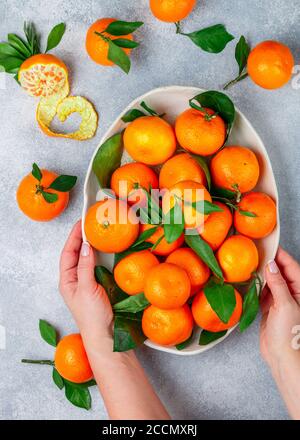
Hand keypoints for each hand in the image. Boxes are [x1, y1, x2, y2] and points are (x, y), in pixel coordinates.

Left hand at [59, 221, 169, 419]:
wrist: (106, 336)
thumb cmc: (92, 317)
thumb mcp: (86, 289)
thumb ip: (85, 267)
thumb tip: (87, 246)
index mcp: (67, 281)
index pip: (68, 253)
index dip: (74, 237)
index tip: (81, 223)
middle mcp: (76, 280)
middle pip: (76, 254)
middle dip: (82, 238)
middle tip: (91, 223)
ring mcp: (88, 282)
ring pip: (88, 259)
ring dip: (92, 245)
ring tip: (99, 232)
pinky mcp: (100, 285)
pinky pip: (98, 266)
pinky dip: (101, 256)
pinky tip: (108, 250)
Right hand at [260, 246, 299, 418]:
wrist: (283, 357)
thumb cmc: (289, 333)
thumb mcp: (284, 304)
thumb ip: (278, 283)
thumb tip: (270, 264)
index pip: (290, 266)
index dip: (279, 254)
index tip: (266, 243)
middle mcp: (291, 293)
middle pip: (279, 271)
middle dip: (267, 261)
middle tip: (252, 251)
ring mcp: (279, 300)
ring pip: (269, 281)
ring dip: (259, 273)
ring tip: (247, 262)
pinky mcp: (268, 308)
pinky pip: (261, 292)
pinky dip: (254, 285)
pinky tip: (246, 280)